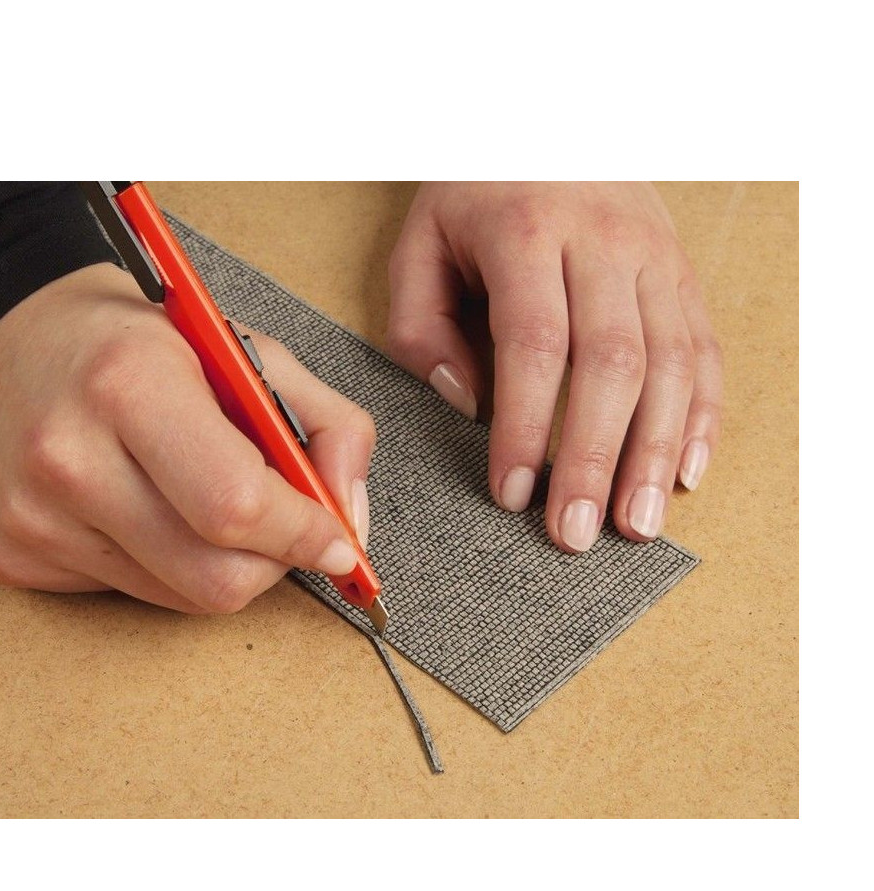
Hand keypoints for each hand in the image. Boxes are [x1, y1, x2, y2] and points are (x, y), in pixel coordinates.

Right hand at [0, 263, 376, 612]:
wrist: (19, 338)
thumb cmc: (143, 344)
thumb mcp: (250, 353)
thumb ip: (330, 425)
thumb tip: (349, 517)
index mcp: (130, 385)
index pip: (237, 505)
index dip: (304, 535)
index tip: (337, 543)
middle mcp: (69, 457)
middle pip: (216, 579)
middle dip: (274, 563)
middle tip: (280, 526)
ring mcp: (33, 516)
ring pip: (182, 599)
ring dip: (224, 565)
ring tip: (204, 501)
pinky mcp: (14, 554)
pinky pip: (133, 595)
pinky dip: (167, 567)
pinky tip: (148, 509)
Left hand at [386, 182, 721, 551]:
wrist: (548, 119)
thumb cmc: (475, 190)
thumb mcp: (421, 242)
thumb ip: (421, 325)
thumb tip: (466, 403)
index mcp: (529, 231)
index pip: (535, 343)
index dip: (524, 427)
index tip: (511, 493)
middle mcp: (606, 242)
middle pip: (612, 364)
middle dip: (594, 458)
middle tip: (575, 533)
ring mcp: (656, 257)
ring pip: (671, 364)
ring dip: (657, 454)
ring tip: (637, 524)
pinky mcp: (683, 274)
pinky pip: (705, 351)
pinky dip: (701, 417)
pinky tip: (686, 472)